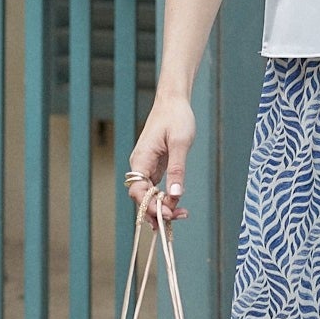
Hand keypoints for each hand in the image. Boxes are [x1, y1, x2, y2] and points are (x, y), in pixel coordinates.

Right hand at [125, 92, 194, 231]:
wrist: (173, 101)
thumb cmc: (175, 117)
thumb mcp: (180, 143)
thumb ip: (177, 169)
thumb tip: (176, 195)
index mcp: (141, 159)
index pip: (138, 191)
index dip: (150, 206)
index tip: (167, 214)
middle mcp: (140, 165)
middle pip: (142, 197)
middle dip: (157, 210)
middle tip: (178, 218)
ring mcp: (146, 167)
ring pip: (149, 194)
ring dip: (162, 206)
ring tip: (181, 214)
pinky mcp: (154, 166)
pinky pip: (156, 188)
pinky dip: (165, 198)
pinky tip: (176, 206)